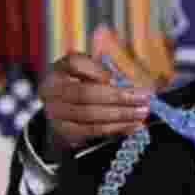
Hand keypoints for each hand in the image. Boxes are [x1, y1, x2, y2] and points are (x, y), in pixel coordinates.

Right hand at [38, 52, 152, 160]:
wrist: (65, 114)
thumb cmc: (86, 87)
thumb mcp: (93, 73)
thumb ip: (108, 74)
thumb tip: (129, 86)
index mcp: (59, 68)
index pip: (75, 63)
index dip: (98, 69)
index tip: (118, 77)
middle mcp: (50, 89)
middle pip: (85, 92)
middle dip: (119, 95)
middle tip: (144, 97)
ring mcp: (54, 112)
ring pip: (89, 114)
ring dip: (120, 114)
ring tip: (142, 112)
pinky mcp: (62, 131)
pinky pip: (91, 130)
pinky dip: (115, 128)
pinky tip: (132, 125)